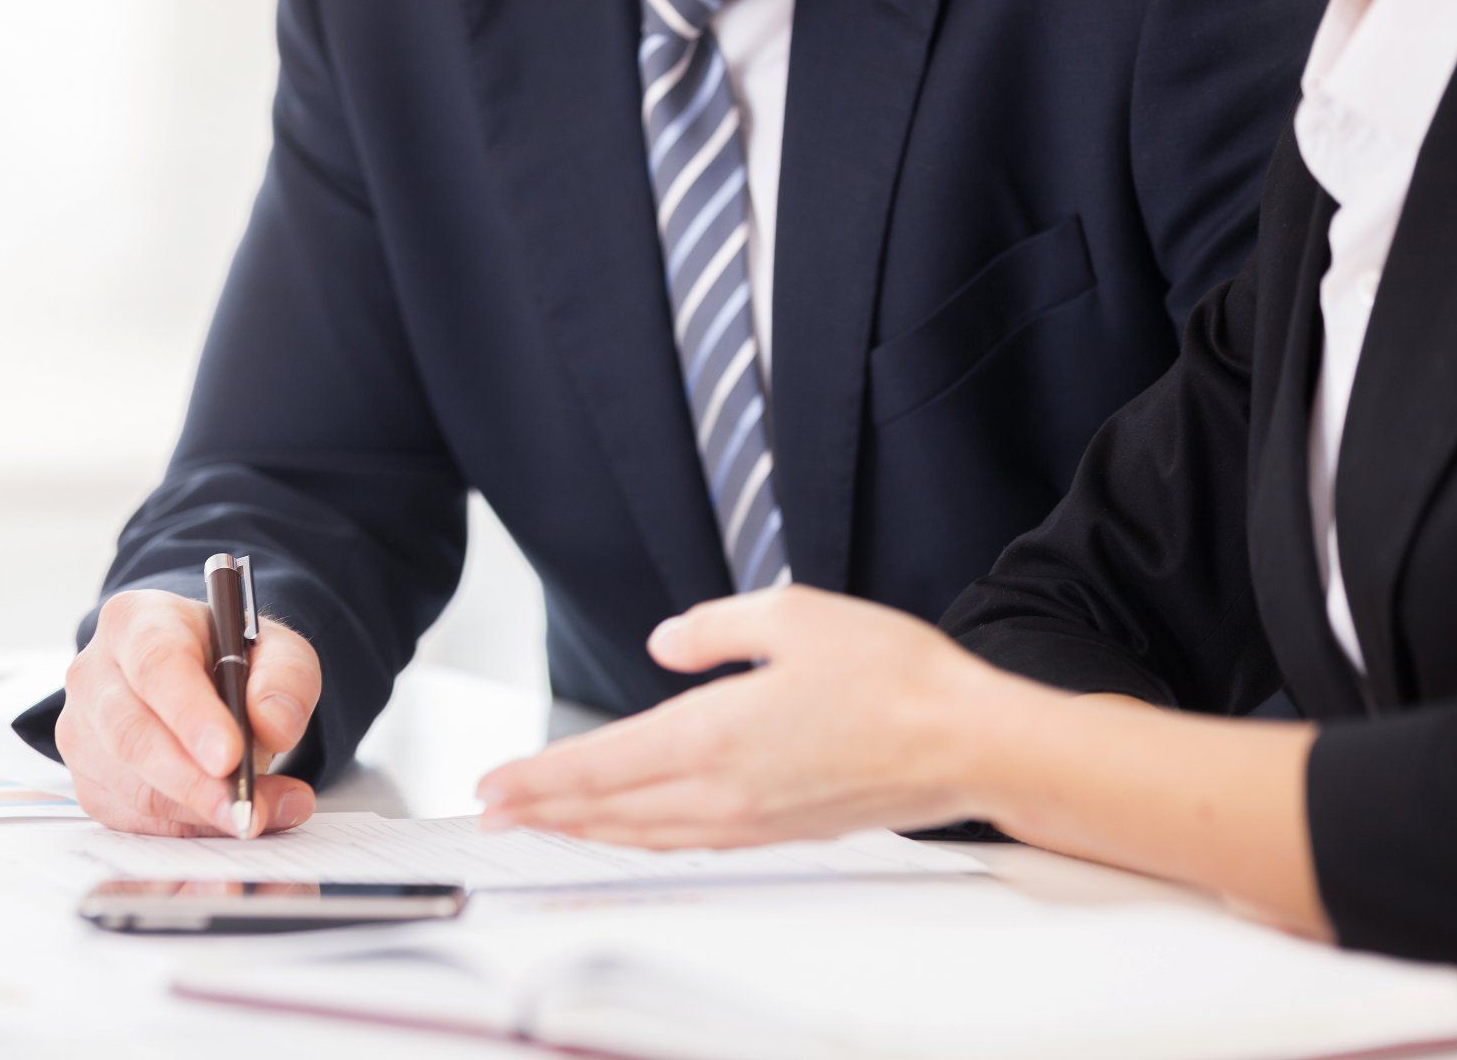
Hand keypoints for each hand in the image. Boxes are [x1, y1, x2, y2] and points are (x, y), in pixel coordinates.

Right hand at [55, 588, 321, 837]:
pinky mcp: (90, 781)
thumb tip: (273, 725)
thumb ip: (286, 679)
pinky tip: (226, 817)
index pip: (155, 663)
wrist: (200, 678)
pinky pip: (134, 818)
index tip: (229, 755)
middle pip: (131, 734)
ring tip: (259, 812)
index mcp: (136, 620)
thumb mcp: (277, 650)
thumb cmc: (231, 658)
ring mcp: (83, 731)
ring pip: (132, 786)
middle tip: (245, 808)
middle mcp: (94, 673)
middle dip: (193, 781)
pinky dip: (186, 827)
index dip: (191, 713)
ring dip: (199, 811)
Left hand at [475, 586, 1033, 847]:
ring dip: (584, 830)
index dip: (540, 775)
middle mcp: (724, 789)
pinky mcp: (778, 832)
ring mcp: (751, 819)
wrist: (965, 741)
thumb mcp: (793, 614)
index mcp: (717, 732)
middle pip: (610, 809)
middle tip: (491, 812)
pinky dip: (640, 841)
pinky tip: (628, 834)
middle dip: (543, 810)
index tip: (493, 783)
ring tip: (541, 824)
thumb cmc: (893, 675)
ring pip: (644, 834)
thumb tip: (664, 644)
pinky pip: (688, 843)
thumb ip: (713, 627)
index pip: (602, 763)